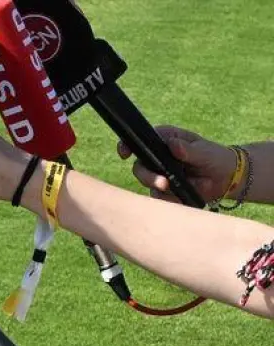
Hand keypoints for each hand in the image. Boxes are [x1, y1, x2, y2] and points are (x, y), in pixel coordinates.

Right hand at [118, 125, 237, 202]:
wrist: (227, 178)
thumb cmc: (215, 157)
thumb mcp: (204, 151)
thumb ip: (188, 149)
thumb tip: (173, 144)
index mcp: (166, 140)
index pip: (142, 139)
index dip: (129, 145)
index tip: (125, 153)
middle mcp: (158, 157)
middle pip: (140, 166)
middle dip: (147, 176)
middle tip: (163, 184)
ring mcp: (160, 174)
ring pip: (146, 183)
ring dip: (159, 188)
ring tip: (176, 190)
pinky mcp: (164, 190)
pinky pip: (158, 197)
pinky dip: (168, 198)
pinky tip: (181, 196)